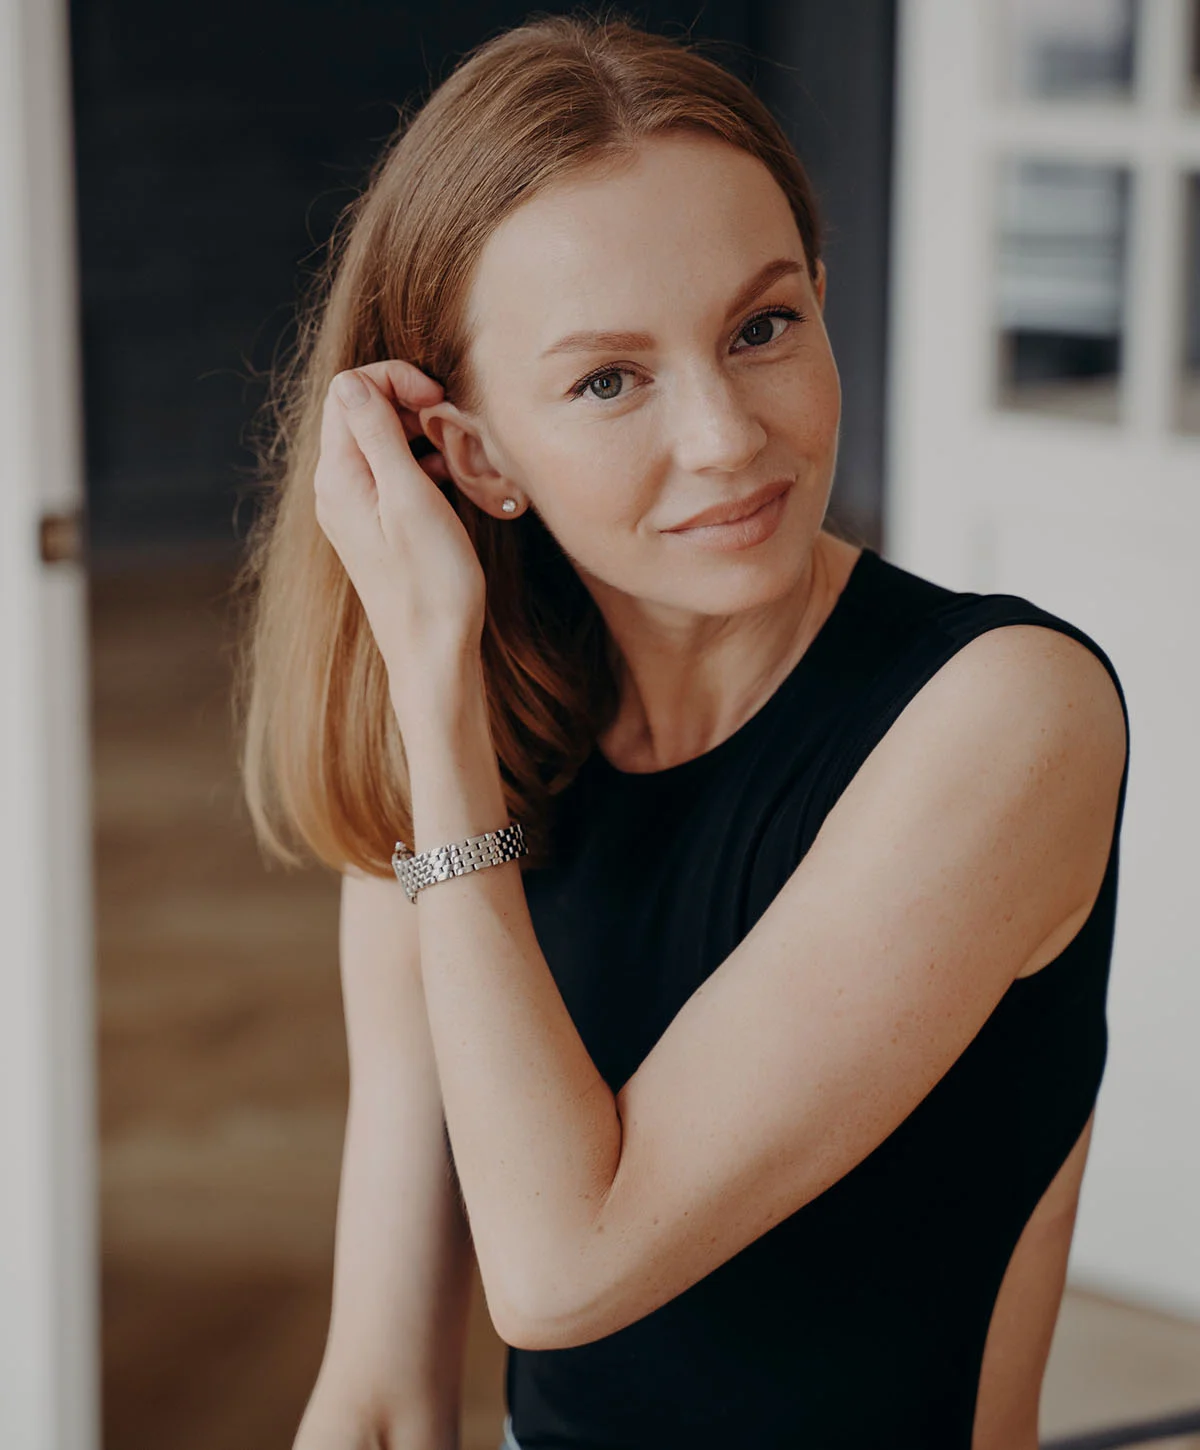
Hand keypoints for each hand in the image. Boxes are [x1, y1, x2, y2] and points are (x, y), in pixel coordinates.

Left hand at [314, 360, 486, 692]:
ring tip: (459, 456)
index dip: (396, 380)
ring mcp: (353, 508)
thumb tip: (352, 381)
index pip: (350, 390)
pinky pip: (392, 473)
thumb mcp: (409, 498)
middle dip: (411, 404)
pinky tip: (451, 482)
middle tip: (454, 427)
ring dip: (421, 435)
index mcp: (338, 476)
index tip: (438, 401)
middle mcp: (336, 488)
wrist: (433, 654)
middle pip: (363, 412)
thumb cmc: (431, 583)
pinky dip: (422, 465)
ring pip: (381, 442)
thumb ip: (378, 435)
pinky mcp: (375, 526)